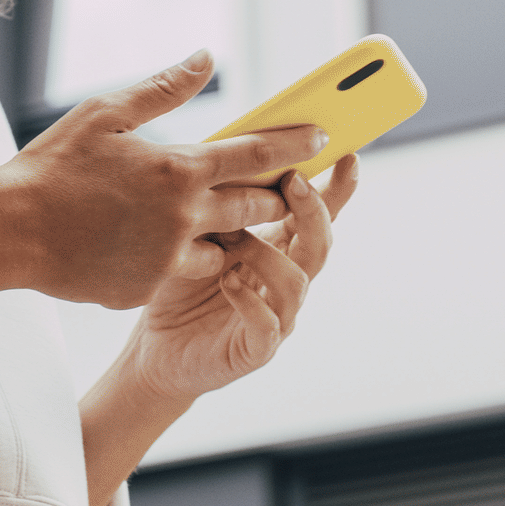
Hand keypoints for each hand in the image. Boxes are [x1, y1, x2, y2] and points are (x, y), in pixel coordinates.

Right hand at [0, 52, 320, 310]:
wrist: (10, 231)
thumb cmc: (53, 166)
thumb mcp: (105, 113)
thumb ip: (164, 88)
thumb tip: (206, 58)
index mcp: (179, 169)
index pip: (258, 154)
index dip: (296, 143)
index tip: (324, 136)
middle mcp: (184, 217)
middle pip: (257, 208)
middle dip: (276, 196)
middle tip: (285, 185)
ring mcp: (167, 258)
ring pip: (227, 249)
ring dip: (233, 234)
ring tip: (227, 219)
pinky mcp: (146, 288)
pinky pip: (181, 273)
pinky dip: (183, 258)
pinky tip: (166, 245)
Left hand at [115, 154, 359, 404]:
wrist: (157, 351)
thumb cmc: (178, 288)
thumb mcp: (195, 238)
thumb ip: (218, 207)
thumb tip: (224, 155)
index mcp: (277, 249)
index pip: (315, 216)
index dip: (336, 190)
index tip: (347, 157)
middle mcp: (285, 281)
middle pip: (318, 244)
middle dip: (313, 210)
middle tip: (295, 181)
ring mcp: (277, 317)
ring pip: (297, 281)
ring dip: (266, 254)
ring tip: (230, 240)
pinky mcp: (257, 349)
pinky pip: (268, 324)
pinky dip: (250, 300)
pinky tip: (228, 282)